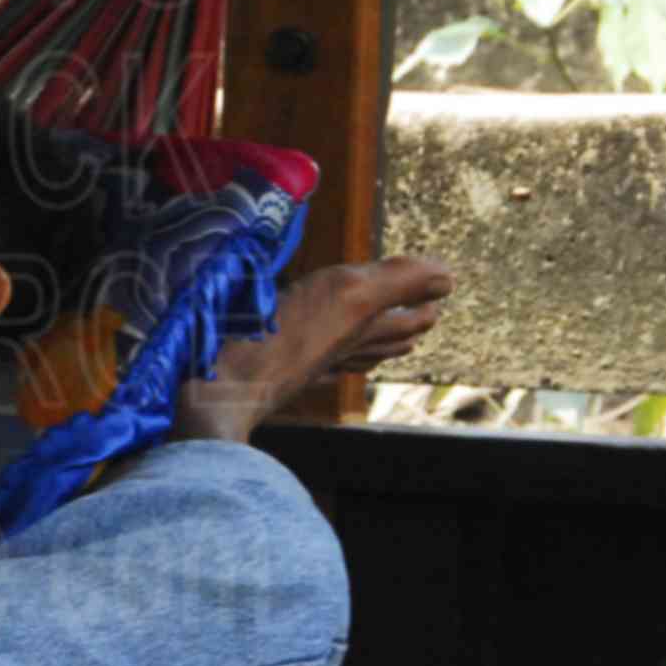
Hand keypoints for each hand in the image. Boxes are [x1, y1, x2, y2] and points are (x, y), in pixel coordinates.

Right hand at [171, 255, 455, 445]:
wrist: (216, 387)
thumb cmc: (281, 338)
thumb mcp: (348, 295)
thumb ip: (397, 283)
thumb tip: (448, 278)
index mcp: (354, 329)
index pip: (399, 318)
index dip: (419, 305)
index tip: (438, 299)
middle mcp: (331, 352)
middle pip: (376, 342)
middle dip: (400, 329)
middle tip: (421, 319)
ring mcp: (297, 367)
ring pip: (343, 358)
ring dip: (367, 349)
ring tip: (381, 346)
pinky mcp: (264, 375)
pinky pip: (303, 370)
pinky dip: (320, 366)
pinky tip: (315, 370)